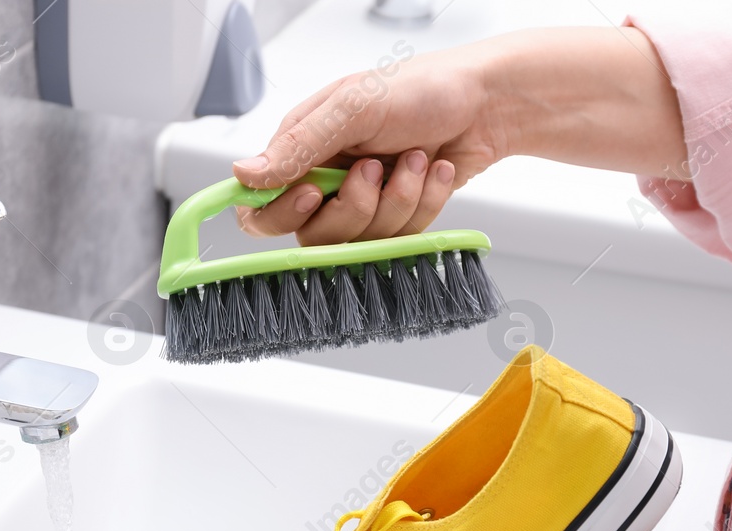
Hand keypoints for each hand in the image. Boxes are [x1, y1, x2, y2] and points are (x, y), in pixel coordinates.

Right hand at [230, 29, 687, 246]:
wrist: (487, 104)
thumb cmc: (423, 89)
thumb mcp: (353, 108)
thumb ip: (298, 147)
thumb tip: (243, 175)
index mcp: (303, 149)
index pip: (261, 208)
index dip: (282, 214)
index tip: (315, 195)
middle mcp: (327, 180)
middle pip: (314, 235)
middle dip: (356, 206)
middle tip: (377, 168)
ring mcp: (363, 202)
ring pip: (361, 240)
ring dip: (398, 200)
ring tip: (415, 160)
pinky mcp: (397, 217)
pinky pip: (399, 238)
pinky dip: (423, 204)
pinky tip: (433, 171)